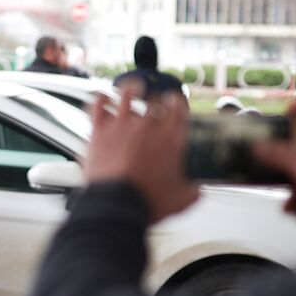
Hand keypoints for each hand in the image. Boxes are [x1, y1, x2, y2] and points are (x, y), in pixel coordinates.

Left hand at [82, 89, 198, 223]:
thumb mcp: (180, 199)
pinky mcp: (99, 131)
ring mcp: (122, 126)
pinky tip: (103, 98)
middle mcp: (147, 127)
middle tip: (156, 105)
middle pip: (155, 101)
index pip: (179, 107)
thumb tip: (197, 190)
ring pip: (128, 94)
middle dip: (158, 101)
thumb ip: (192, 190)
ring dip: (132, 89)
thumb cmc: (145, 203)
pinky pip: (99, 105)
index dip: (178, 103)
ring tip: (133, 89)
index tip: (176, 104)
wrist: (115, 206)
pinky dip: (101, 98)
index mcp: (170, 138)